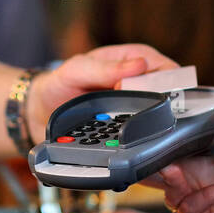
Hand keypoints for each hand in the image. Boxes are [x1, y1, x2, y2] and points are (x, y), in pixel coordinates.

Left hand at [25, 44, 177, 141]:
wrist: (41, 111)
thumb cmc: (60, 83)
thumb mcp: (78, 70)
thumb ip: (106, 68)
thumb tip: (141, 64)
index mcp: (134, 59)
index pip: (168, 69)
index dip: (170, 85)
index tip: (164, 100)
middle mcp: (141, 82)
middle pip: (172, 96)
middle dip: (172, 111)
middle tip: (162, 125)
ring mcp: (137, 107)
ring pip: (164, 119)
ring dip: (162, 131)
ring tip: (154, 143)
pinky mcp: (131, 128)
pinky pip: (148, 136)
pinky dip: (148, 143)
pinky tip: (145, 153)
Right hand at [142, 104, 213, 212]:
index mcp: (198, 159)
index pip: (170, 148)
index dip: (159, 141)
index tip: (156, 129)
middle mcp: (190, 182)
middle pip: (156, 172)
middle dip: (149, 164)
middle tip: (151, 154)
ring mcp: (190, 204)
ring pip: (168, 191)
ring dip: (174, 180)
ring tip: (178, 171)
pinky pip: (188, 210)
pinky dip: (203, 198)